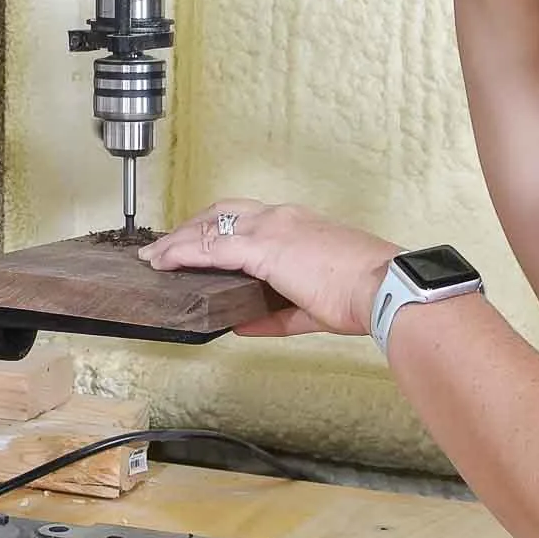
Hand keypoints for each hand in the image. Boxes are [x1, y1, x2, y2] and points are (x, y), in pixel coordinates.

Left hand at [138, 199, 398, 336]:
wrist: (383, 286)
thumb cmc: (361, 294)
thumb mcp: (310, 306)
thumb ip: (273, 314)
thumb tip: (241, 323)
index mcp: (295, 223)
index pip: (244, 216)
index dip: (214, 226)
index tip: (195, 239)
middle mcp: (280, 217)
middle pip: (220, 213)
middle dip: (189, 228)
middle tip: (165, 248)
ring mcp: (271, 228)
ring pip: (209, 227)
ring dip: (179, 241)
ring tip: (155, 257)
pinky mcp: (263, 248)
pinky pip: (212, 247)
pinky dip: (184, 253)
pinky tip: (166, 262)